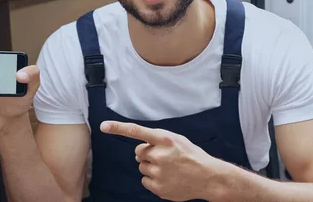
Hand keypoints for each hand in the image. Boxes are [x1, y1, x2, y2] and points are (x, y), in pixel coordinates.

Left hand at [101, 121, 219, 201]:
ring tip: (169, 168)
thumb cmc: (192, 156)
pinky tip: (167, 178)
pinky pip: (145, 180)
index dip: (118, 128)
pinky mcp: (158, 187)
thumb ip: (158, 139)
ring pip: (141, 167)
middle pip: (138, 152)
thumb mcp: (177, 140)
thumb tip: (141, 145)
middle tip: (165, 157)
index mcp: (165, 139)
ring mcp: (158, 172)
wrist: (208, 177)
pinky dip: (153, 179)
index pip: (137, 131)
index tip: (104, 126)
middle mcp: (160, 155)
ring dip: (150, 167)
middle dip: (147, 154)